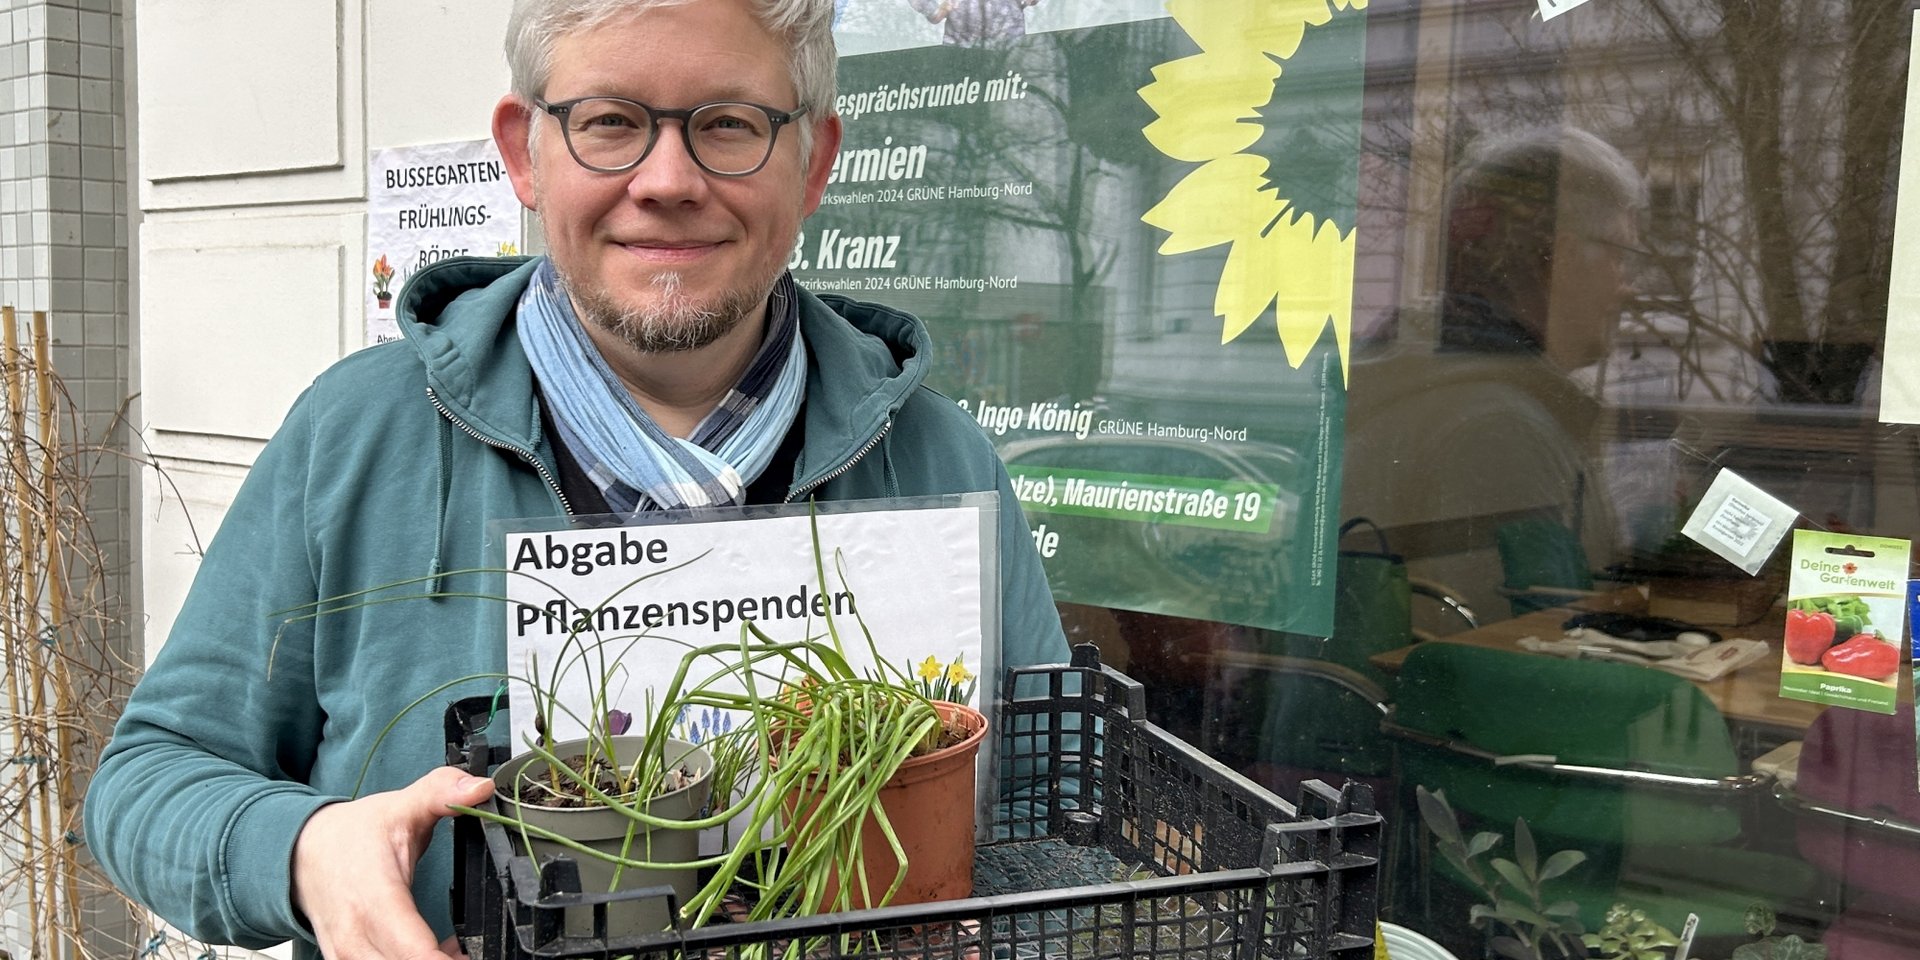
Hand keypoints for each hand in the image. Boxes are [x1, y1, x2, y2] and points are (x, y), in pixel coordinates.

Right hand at [291, 765, 494, 959]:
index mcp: (374, 898)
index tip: (472, 951)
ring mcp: (347, 955)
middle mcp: (356, 936)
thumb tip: (479, 788)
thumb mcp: (400, 806)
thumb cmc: (350, 835)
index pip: (415, 952)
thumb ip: (442, 794)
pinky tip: (429, 952)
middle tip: (471, 948)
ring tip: (453, 949)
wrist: (302, 852)